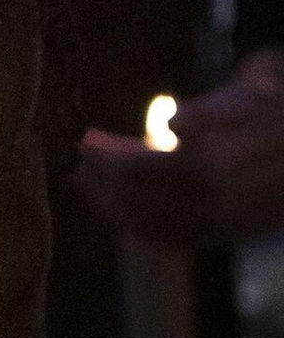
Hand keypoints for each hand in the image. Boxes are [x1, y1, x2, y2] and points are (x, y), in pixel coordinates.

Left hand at [79, 52, 283, 245]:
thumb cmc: (278, 115)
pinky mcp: (226, 233)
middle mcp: (213, 206)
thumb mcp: (250, 98)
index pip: (138, 171)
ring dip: (112, 207)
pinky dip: (140, 227)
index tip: (80, 138)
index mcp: (214, 171)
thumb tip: (173, 123)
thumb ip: (208, 114)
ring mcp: (219, 225)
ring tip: (86, 184)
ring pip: (151, 227)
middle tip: (73, 160)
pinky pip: (172, 239)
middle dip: (99, 182)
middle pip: (135, 202)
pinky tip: (122, 211)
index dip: (104, 156)